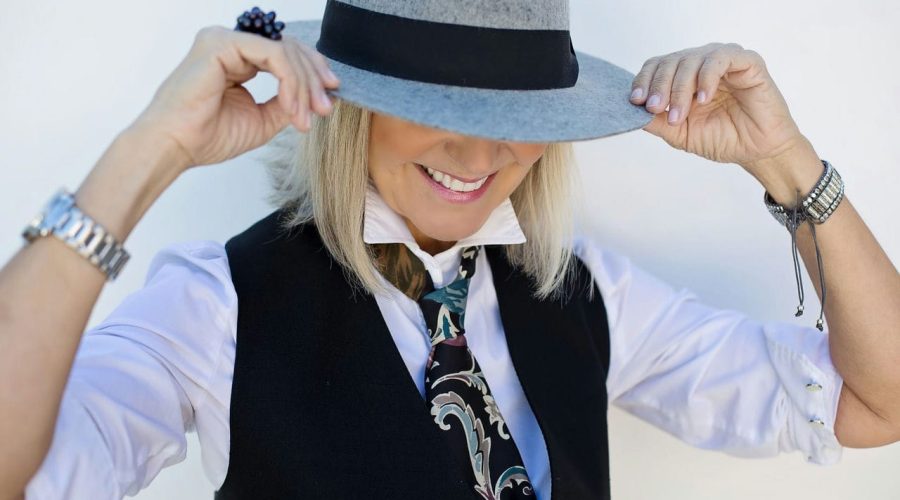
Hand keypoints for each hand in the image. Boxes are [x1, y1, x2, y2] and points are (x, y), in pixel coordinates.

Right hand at [127, 25, 339, 170]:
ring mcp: (225, 39)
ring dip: (304, 85)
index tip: (329, 100)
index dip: (312, 74)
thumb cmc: (207, 136)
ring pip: (285, 51)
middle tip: (325, 109)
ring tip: (306, 116)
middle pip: (289, 48)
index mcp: (237, 58)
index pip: (285, 54)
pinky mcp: (223, 43)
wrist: (176, 146)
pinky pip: (274, 54)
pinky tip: (292, 107)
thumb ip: (286, 104)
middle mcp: (231, 43)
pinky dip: (290, 82)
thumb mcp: (262, 120)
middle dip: (314, 79)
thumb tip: (316, 98)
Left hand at [629, 42, 807, 175]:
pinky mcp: (747, 61)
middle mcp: (700, 64)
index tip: (636, 101)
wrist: (757, 151)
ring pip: (692, 59)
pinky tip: (703, 99)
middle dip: (660, 86)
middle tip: (656, 108)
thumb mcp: (680, 133)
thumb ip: (657, 122)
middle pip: (670, 61)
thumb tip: (631, 112)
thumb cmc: (721, 139)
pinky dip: (706, 78)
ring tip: (680, 114)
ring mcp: (723, 60)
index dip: (644, 81)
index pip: (656, 67)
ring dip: (681, 87)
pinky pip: (720, 59)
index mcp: (683, 77)